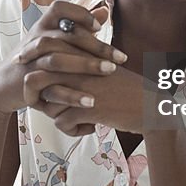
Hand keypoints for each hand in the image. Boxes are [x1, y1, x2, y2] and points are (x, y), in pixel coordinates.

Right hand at [0, 1, 125, 115]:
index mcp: (42, 25)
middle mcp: (34, 39)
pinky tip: (91, 101)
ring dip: (86, 65)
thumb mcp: (55, 40)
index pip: (60, 9)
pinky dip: (71, 94)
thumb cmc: (36, 60)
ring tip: (110, 72)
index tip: (99, 27)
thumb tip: (104, 10)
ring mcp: (30, 62)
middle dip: (96, 46)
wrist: (3, 86)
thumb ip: (80, 26)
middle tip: (121, 58)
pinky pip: (49, 87)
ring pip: (57, 59)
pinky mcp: (27, 84)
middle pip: (66, 36)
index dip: (80, 14)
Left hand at [26, 64, 157, 135]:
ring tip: (77, 120)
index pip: (43, 58)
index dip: (34, 75)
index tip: (36, 89)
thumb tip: (53, 76)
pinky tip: (89, 127)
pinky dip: (72, 130)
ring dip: (59, 116)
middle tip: (50, 108)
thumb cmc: (127, 89)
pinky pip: (61, 123)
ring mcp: (82, 87)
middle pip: (37, 81)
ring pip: (48, 106)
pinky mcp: (88, 109)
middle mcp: (78, 68)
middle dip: (39, 98)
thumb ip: (79, 65)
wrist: (152, 106)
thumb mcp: (103, 67)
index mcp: (81, 54)